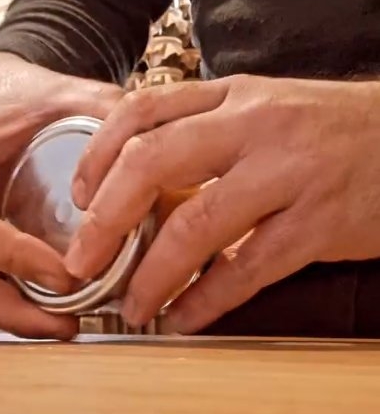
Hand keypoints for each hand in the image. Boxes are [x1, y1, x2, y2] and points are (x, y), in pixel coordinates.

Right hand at [0, 54, 120, 338]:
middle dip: (12, 309)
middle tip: (71, 322)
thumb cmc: (21, 94)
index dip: (13, 258)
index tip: (67, 275)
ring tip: (62, 324)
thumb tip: (156, 152)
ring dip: (4, 316)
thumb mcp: (65, 92)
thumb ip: (107, 111)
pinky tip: (39, 309)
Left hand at [64, 76, 379, 332]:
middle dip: (106, 217)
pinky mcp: (319, 223)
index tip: (78, 195)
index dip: (98, 153)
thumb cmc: (334, 128)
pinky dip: (207, 299)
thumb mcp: (270, 106)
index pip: (144, 110)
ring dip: (152, 272)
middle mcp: (255, 126)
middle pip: (154, 162)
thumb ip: (212, 129)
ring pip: (197, 223)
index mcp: (234, 95)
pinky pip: (248, 268)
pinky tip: (185, 318)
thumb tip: (142, 174)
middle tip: (83, 259)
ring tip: (133, 305)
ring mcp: (288, 173)